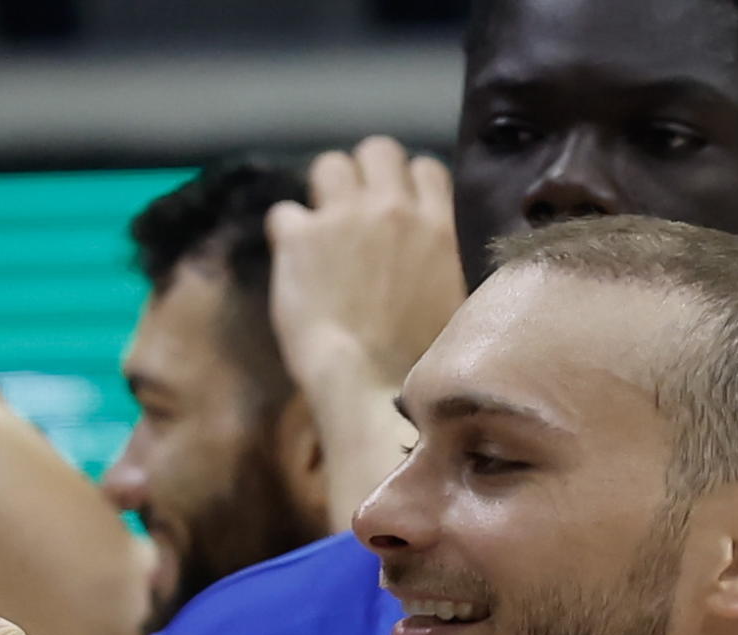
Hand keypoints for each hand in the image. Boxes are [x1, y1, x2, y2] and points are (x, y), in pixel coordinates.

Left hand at [264, 137, 464, 396]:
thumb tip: (429, 249)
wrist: (372, 383)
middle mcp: (391, 207)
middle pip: (377, 149)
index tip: (392, 212)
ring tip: (319, 227)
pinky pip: (282, 212)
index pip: (424, 167)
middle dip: (363, 173)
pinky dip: (285, 233)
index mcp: (437, 223)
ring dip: (323, 190)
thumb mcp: (455, 294)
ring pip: (329, 164)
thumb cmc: (421, 358)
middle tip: (351, 211)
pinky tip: (290, 259)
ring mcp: (343, 217)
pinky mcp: (299, 238)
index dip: (404, 186)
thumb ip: (440, 255)